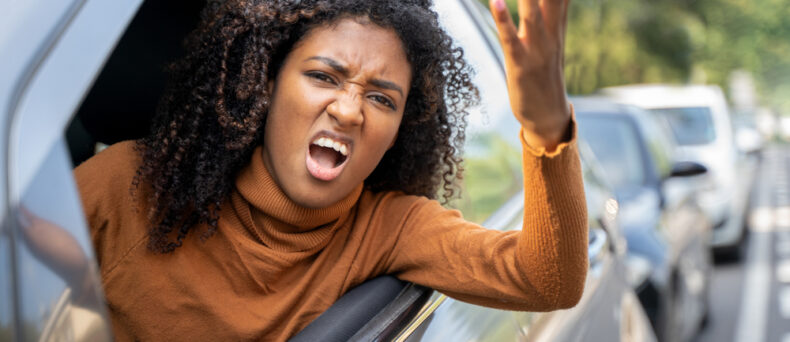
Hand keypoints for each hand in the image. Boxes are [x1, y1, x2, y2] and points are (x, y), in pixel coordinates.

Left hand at [489, 0, 570, 151]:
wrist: (548, 116)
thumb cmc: (544, 74)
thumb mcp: (551, 36)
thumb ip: (551, 10)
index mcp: (557, 22)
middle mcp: (551, 31)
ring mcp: (537, 48)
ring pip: (531, 9)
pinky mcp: (521, 64)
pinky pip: (511, 38)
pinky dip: (503, 19)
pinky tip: (495, 1)